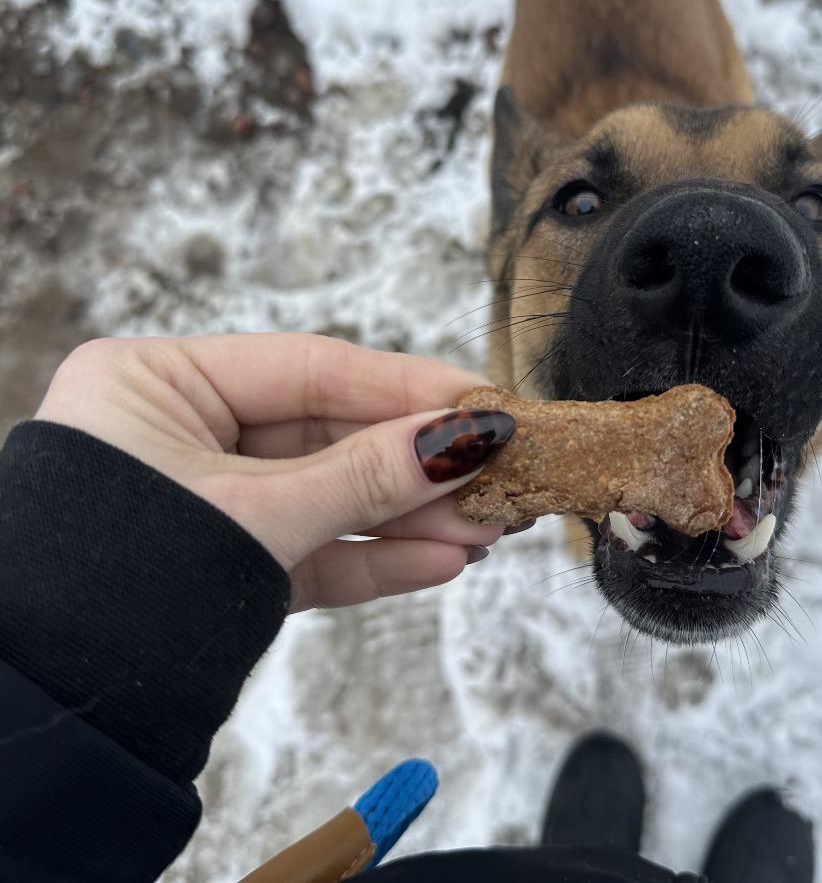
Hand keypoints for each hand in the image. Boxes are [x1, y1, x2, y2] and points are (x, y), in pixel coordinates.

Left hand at [35, 334, 515, 611]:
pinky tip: (441, 561)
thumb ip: (364, 477)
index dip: (406, 387)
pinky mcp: (228, 562)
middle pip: (330, 436)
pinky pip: (312, 550)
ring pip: (330, 498)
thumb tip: (467, 436)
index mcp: (156, 382)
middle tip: (501, 474)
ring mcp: (208, 499)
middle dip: (419, 466)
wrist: (54, 717)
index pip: (310, 368)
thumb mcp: (255, 515)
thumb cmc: (115, 587)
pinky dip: (374, 559)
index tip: (485, 402)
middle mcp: (181, 431)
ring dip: (410, 519)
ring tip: (487, 529)